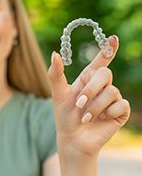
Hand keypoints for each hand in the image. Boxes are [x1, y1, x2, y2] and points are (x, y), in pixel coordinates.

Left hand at [48, 35, 130, 156]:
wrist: (73, 138)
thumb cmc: (65, 116)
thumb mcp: (58, 94)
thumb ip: (55, 74)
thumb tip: (55, 53)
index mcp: (88, 79)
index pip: (100, 61)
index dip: (108, 49)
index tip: (113, 38)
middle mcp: (101, 86)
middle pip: (105, 74)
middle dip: (91, 90)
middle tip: (79, 104)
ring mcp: (112, 98)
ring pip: (112, 91)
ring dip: (95, 106)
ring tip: (85, 117)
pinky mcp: (120, 111)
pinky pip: (121, 104)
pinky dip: (107, 112)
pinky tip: (100, 119)